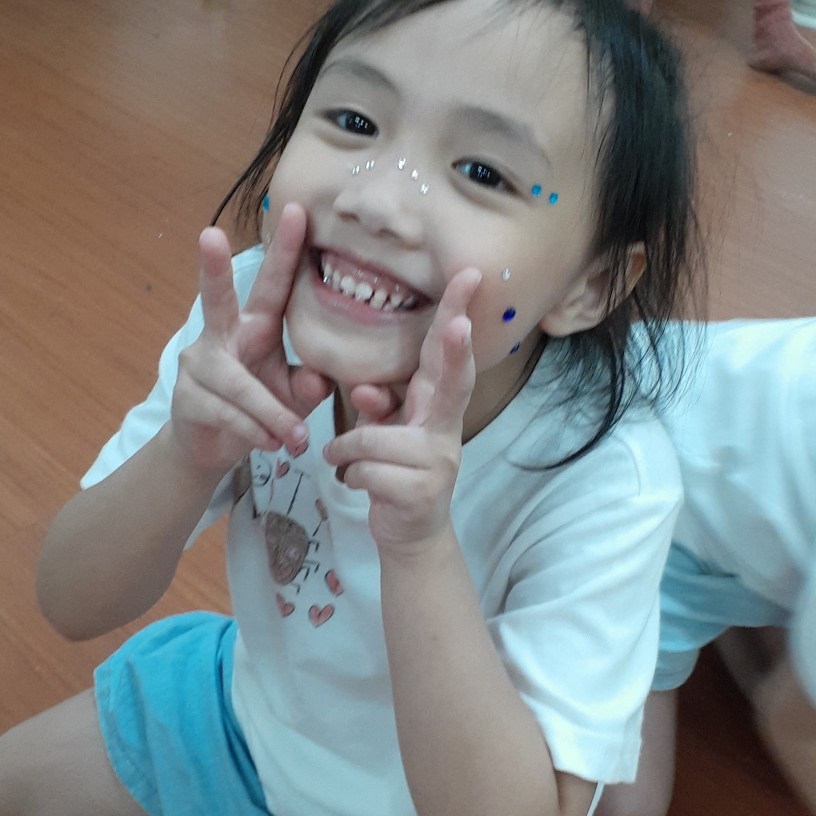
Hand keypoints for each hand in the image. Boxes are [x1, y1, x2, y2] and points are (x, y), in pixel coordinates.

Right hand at [169, 206, 332, 475]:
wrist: (211, 446)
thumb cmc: (259, 408)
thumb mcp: (292, 396)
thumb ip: (310, 386)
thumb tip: (321, 379)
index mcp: (253, 325)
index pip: (272, 284)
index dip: (284, 250)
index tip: (295, 210)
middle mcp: (220, 336)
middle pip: (216, 299)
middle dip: (214, 268)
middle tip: (209, 233)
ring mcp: (198, 366)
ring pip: (240, 386)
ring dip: (272, 414)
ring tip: (294, 438)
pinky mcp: (187, 398)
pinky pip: (229, 414)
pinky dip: (255, 431)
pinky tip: (268, 443)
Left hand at [322, 269, 480, 552]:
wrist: (411, 536)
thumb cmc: (396, 473)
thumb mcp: (386, 435)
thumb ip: (378, 408)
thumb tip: (364, 389)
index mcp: (437, 409)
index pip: (448, 357)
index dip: (457, 318)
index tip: (467, 279)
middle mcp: (445, 432)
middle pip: (450, 383)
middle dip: (453, 350)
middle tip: (459, 323)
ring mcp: (437, 462)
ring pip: (373, 438)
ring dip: (348, 449)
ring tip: (349, 462)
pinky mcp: (419, 491)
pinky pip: (364, 469)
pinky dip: (349, 475)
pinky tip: (357, 483)